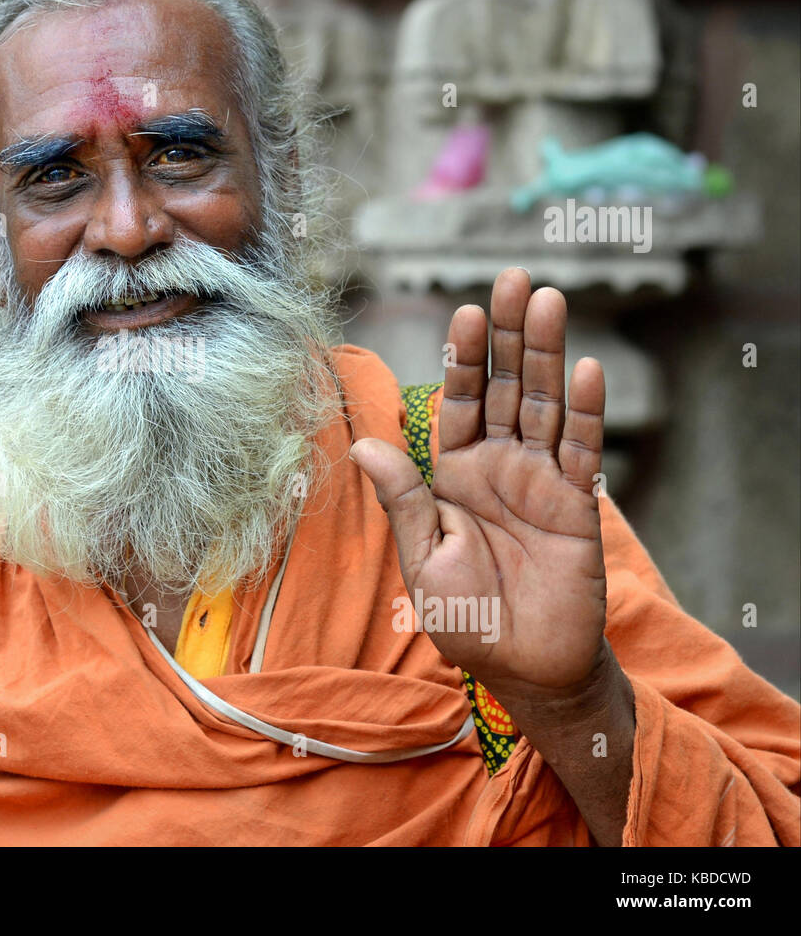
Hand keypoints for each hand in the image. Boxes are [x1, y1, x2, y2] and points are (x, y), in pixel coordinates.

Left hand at [351, 268, 607, 704]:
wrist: (525, 668)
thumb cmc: (466, 619)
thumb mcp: (424, 559)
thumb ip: (404, 499)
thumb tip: (361, 443)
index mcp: (454, 475)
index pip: (457, 402)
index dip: (462, 358)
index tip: (465, 311)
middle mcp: (498, 466)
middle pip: (503, 387)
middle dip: (508, 335)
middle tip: (514, 278)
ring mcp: (540, 480)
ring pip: (543, 403)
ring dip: (546, 354)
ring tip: (549, 300)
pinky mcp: (578, 503)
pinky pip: (582, 449)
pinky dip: (586, 410)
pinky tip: (586, 369)